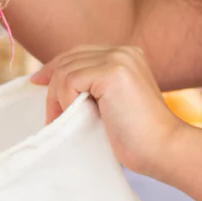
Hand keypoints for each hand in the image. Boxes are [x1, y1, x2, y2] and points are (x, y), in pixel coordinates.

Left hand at [30, 45, 185, 179]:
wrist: (164, 149)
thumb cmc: (138, 138)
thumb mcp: (111, 105)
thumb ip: (93, 89)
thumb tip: (54, 84)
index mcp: (127, 55)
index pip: (79, 53)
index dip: (55, 67)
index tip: (38, 82)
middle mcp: (124, 51)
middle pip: (69, 58)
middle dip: (52, 85)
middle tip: (51, 115)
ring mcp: (119, 59)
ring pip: (65, 70)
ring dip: (57, 98)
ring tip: (62, 121)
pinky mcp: (112, 72)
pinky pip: (69, 80)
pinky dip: (64, 100)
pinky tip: (73, 117)